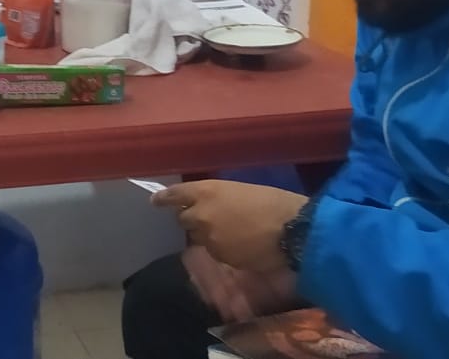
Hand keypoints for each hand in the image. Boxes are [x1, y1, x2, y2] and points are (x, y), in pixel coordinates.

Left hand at [151, 180, 307, 273]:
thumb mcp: (244, 191)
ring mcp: (209, 238)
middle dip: (194, 220)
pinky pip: (216, 252)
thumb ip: (220, 199)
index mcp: (207, 191)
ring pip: (200, 238)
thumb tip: (214, 206)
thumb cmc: (274, 202)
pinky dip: (224, 249)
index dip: (165, 198)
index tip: (156, 201)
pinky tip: (243, 245)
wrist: (292, 231)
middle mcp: (201, 215)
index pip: (175, 195)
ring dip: (210, 235)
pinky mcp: (221, 257)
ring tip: (234, 233)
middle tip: (212, 218)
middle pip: (184, 219)